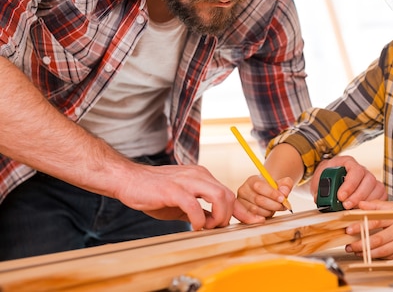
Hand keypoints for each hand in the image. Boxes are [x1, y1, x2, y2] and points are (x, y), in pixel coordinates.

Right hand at [116, 163, 263, 229]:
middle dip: (229, 216)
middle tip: (216, 227)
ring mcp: (187, 181)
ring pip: (219, 196)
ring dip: (218, 217)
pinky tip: (194, 226)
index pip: (229, 193)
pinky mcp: (174, 190)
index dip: (243, 210)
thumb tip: (210, 222)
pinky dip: (199, 220)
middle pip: (229, 195)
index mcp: (202, 177)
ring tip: (207, 226)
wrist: (128, 180)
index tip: (254, 221)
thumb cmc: (153, 191)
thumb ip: (197, 209)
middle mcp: (198, 175)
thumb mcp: (181, 200)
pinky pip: (195, 206)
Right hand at [237, 174, 293, 217]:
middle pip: (258, 199)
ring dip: (268, 212)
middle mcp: (244, 190)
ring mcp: (241, 201)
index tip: (282, 198)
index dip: (272, 194)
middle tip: (281, 206)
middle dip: (273, 205)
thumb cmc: (272, 189)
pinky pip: (248, 217)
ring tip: (273, 209)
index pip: (259, 186)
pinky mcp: (241, 212)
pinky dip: (258, 219)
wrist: (266, 194)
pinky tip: (265, 217)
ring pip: (255, 210)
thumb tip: (284, 192)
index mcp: (253, 180)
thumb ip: (286, 185)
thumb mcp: (282, 183)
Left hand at [310, 155, 385, 208]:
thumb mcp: (318, 180)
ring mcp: (370, 179)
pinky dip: (374, 203)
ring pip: (377, 188)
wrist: (328, 180)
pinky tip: (363, 209)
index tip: (340, 196)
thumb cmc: (324, 179)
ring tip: (353, 209)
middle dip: (358, 196)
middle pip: (369, 180)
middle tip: (346, 205)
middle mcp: (362, 169)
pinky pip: (382, 195)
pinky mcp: (375, 189)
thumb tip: (321, 198)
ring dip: (366, 201)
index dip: (350, 185)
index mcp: (348, 162)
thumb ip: (320, 188)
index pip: (355, 170)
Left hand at [344, 200, 392, 258]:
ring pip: (381, 251)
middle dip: (360, 243)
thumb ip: (378, 205)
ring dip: (366, 252)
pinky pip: (388, 257)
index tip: (349, 229)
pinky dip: (377, 257)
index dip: (361, 225)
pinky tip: (368, 255)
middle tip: (349, 245)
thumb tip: (361, 204)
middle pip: (377, 239)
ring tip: (355, 251)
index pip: (376, 221)